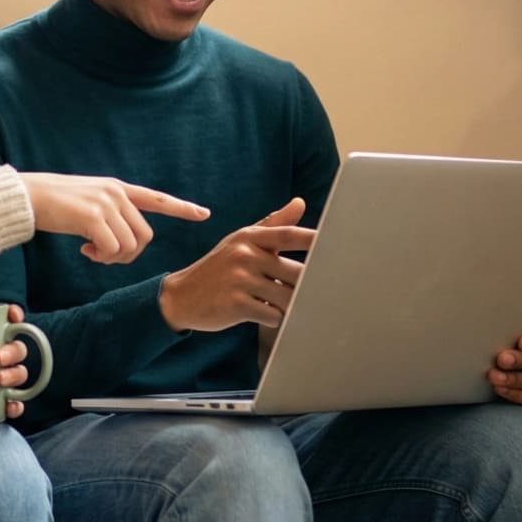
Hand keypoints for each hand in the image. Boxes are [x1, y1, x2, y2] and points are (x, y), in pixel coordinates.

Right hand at [20, 173, 209, 264]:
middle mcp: (116, 193)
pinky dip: (101, 257)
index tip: (204, 213)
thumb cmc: (52, 203)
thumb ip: (107, 213)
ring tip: (92, 252)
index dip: (181, 208)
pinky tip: (85, 251)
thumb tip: (117, 241)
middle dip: (129, 254)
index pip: (156, 198)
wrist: (26, 196)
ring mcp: (106, 203)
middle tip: (104, 256)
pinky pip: (112, 249)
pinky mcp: (93, 216)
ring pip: (129, 245)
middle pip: (144, 235)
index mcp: (117, 188)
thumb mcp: (87, 200)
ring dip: (113, 258)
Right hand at [158, 198, 317, 331]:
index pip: (288, 234)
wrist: (181, 296)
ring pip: (287, 297)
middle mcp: (245, 255)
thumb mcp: (241, 242)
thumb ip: (273, 224)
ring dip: (288, 305)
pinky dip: (272, 318)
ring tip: (277, 303)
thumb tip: (300, 203)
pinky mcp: (236, 304)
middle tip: (311, 292)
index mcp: (249, 237)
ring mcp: (240, 279)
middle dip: (304, 286)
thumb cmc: (218, 268)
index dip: (315, 239)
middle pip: (296, 273)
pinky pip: (272, 315)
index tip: (340, 243)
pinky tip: (261, 313)